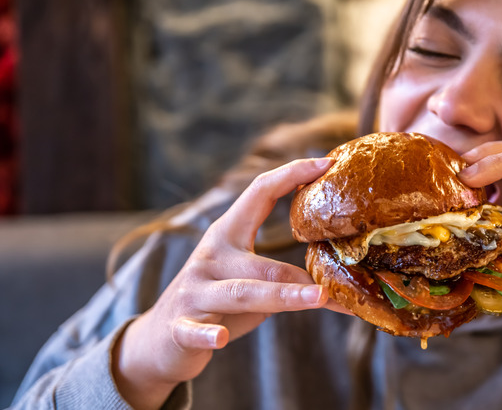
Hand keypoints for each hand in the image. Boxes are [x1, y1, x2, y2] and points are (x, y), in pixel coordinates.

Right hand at [113, 157, 343, 408]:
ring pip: (242, 293)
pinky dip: (207, 335)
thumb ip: (282, 271)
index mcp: (228, 234)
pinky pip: (195, 331)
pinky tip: (221, 339)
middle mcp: (211, 257)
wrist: (160, 338)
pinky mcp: (180, 327)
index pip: (259, 193)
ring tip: (317, 298)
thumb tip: (340, 275)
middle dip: (300, 273)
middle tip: (338, 282)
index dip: (291, 174)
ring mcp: (194, 291)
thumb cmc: (217, 300)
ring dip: (283, 296)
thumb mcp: (247, 277)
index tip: (326, 162)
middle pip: (262, 263)